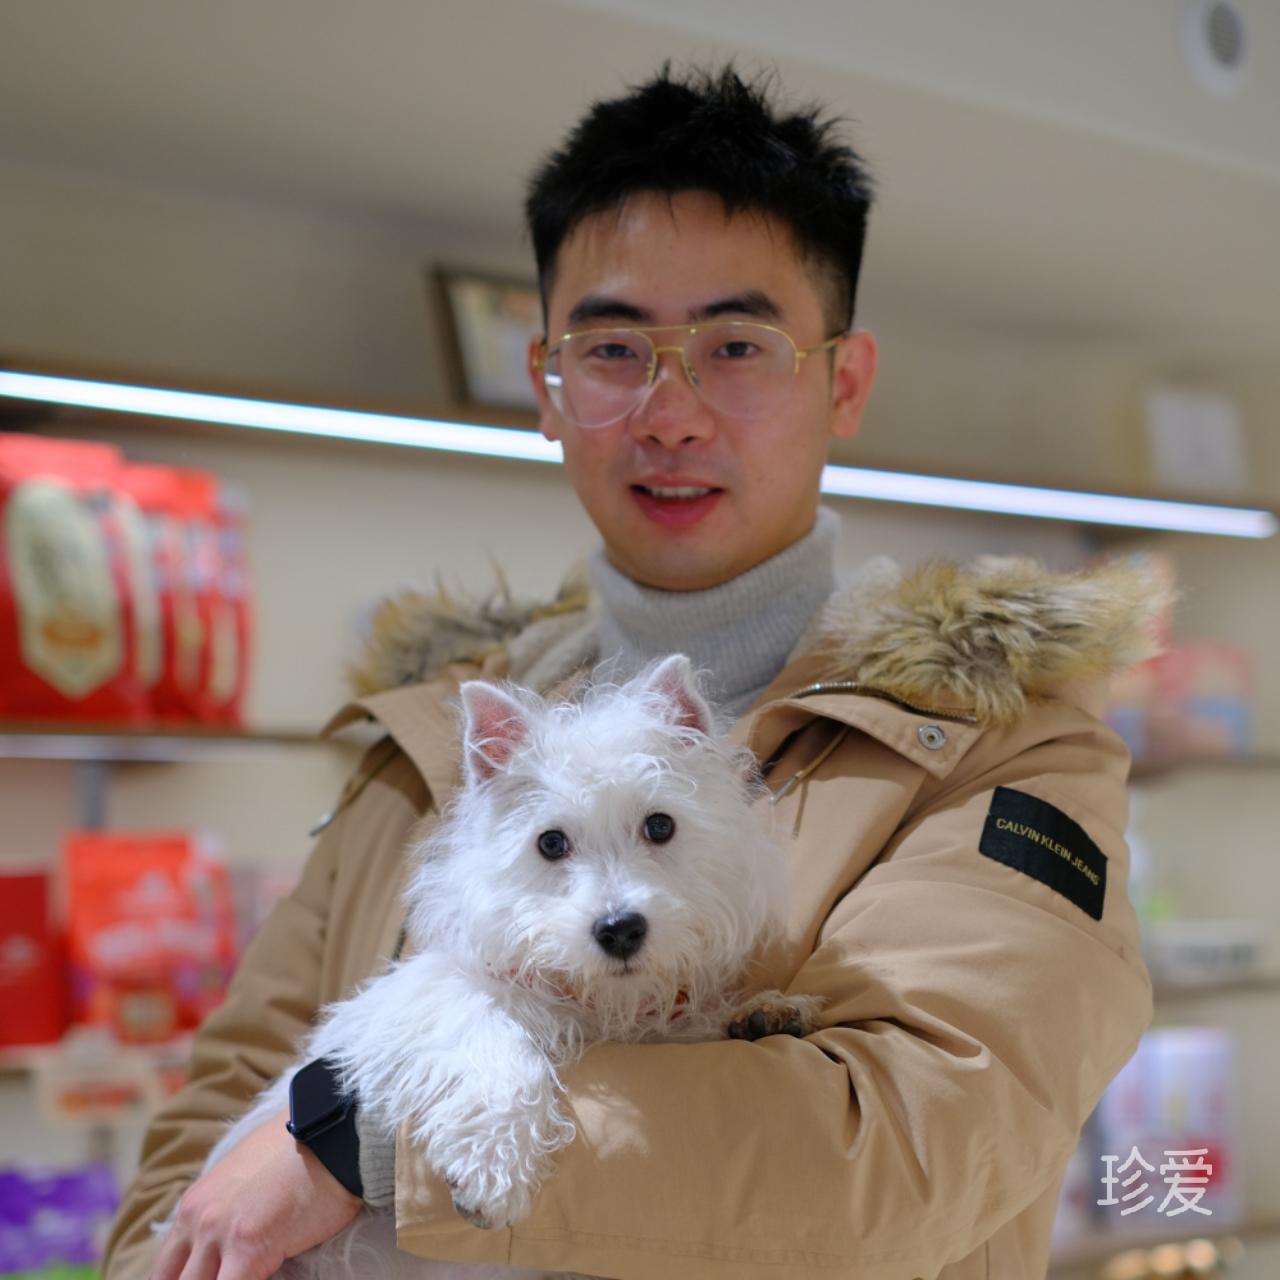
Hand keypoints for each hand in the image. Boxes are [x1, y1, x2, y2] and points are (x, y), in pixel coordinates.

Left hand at [150, 1107, 361, 1279]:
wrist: (333, 1132)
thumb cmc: (300, 1151)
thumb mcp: (244, 1175)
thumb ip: (225, 1209)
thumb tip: (227, 1241)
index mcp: (193, 1205)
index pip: (165, 1271)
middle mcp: (198, 1221)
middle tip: (230, 1276)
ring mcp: (220, 1235)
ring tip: (249, 1275)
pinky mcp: (248, 1249)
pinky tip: (272, 1278)